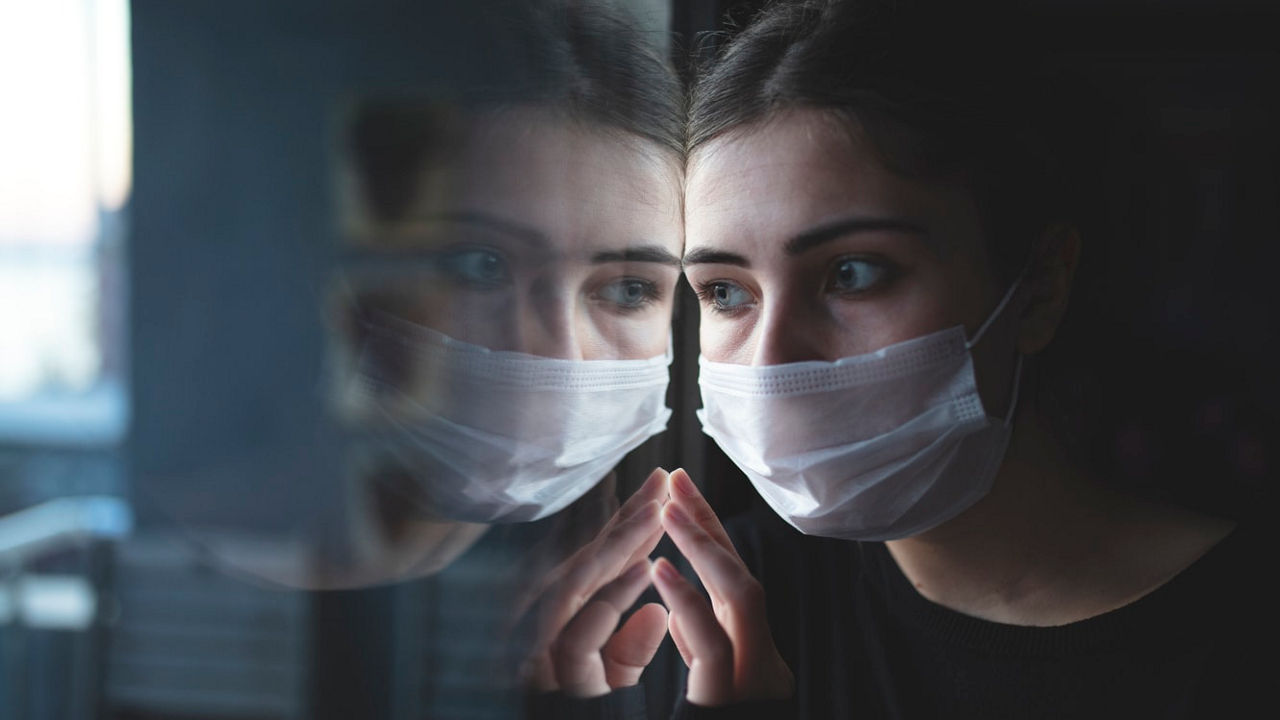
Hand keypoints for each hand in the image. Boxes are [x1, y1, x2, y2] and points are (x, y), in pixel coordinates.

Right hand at [521, 467, 670, 697]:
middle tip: (661, 482)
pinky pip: (577, 636)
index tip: (660, 490)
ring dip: (619, 546)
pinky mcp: (544, 675)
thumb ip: (631, 645)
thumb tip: (657, 609)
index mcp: (568, 618)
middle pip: (590, 561)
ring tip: (655, 516)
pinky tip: (642, 571)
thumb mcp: (614, 678)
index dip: (627, 523)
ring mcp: (540, 646)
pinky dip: (611, 602)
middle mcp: (549, 622)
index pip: (599, 561)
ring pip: (582, 585)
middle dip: (627, 519)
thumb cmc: (587, 715)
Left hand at [650, 469, 793, 706]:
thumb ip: (698, 647)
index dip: (708, 531)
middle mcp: (759, 657)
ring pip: (738, 597)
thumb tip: (675, 615)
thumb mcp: (708, 685)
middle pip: (738, 574)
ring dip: (702, 548)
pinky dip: (689, 601)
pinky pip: (714, 643)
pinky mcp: (733, 699)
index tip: (680, 488)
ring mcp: (753, 677)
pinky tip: (660, 569)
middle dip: (708, 523)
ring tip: (667, 511)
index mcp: (747, 651)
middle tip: (677, 478)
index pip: (728, 579)